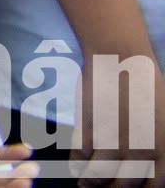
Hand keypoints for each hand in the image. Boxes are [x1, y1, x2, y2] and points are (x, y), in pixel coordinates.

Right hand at [71, 57, 164, 177]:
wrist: (121, 58)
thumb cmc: (146, 86)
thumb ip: (160, 147)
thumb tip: (146, 171)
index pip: (152, 186)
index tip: (124, 187)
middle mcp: (142, 151)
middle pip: (123, 184)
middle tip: (102, 187)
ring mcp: (113, 141)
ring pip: (98, 175)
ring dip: (89, 182)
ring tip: (84, 183)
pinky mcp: (89, 129)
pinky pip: (80, 157)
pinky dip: (76, 164)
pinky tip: (76, 165)